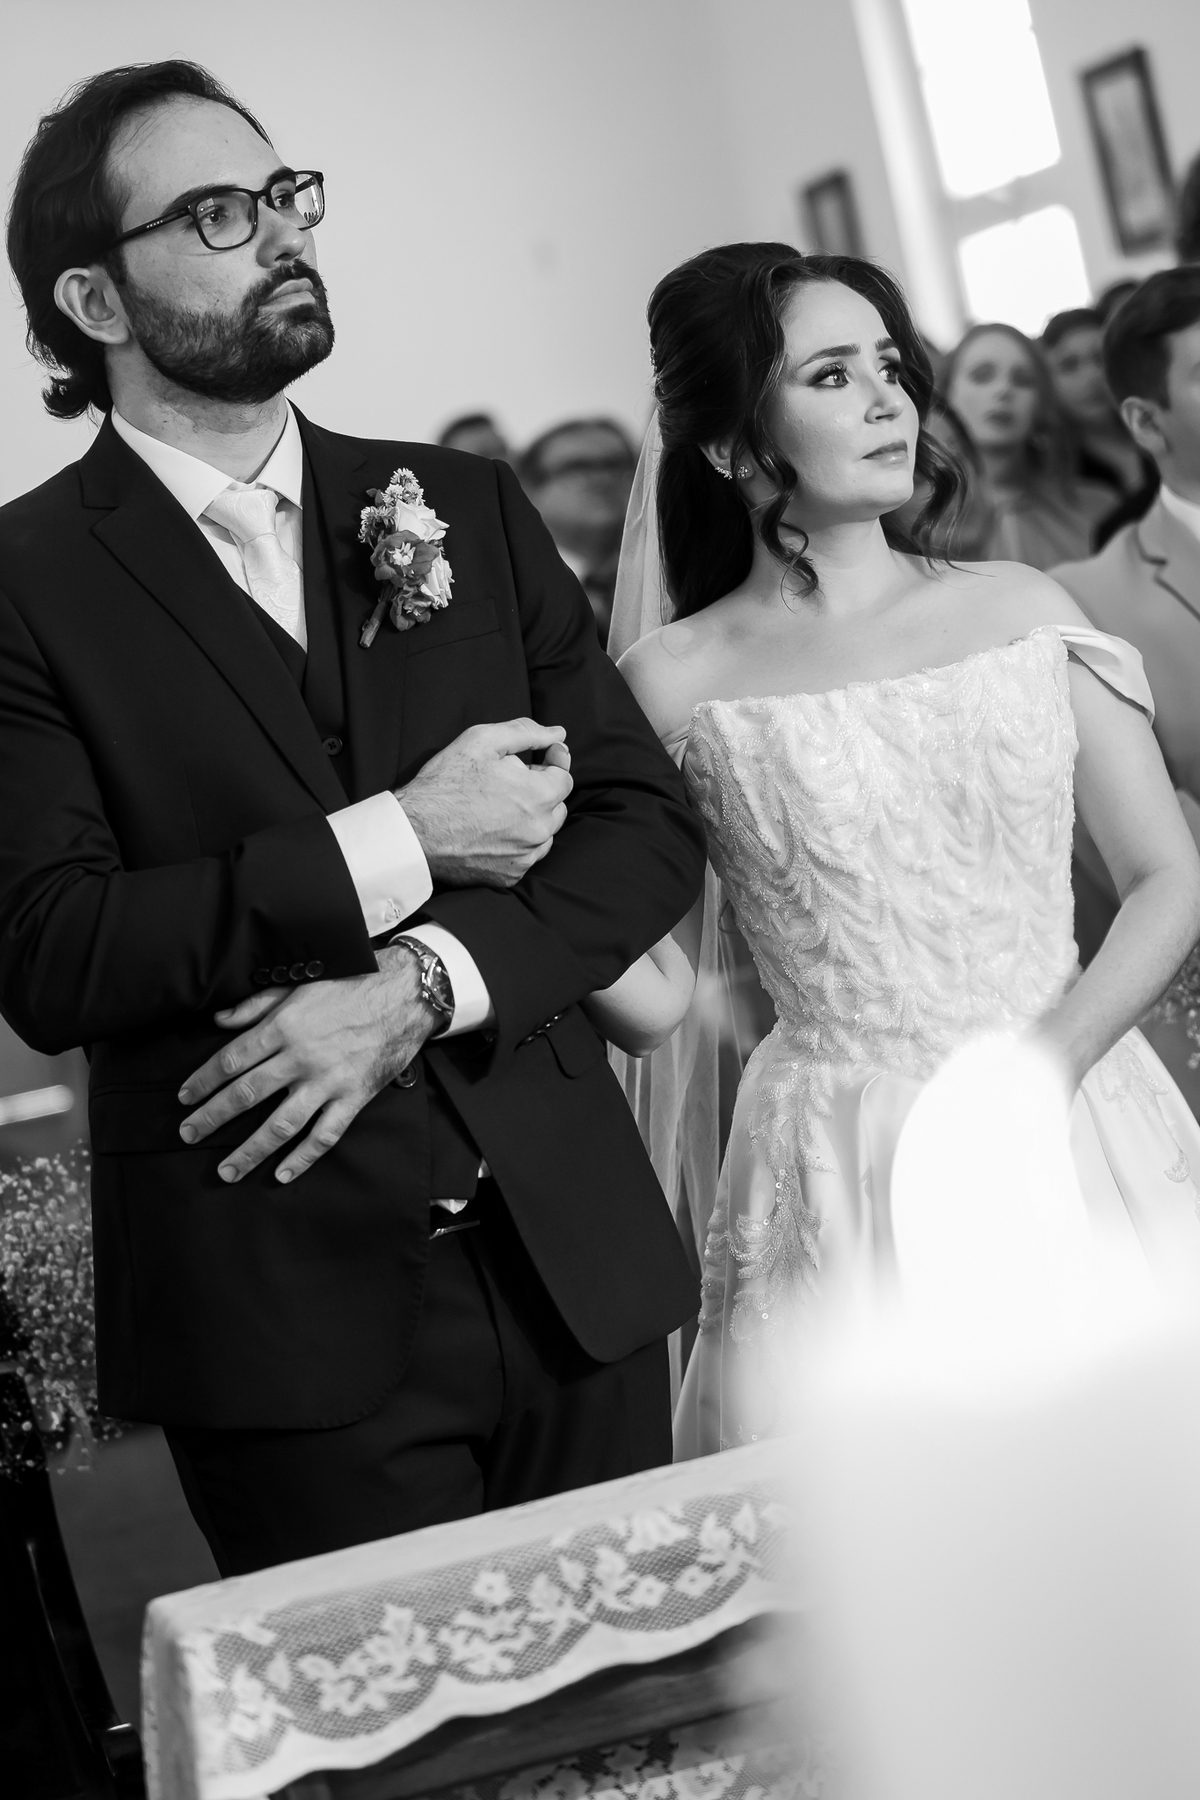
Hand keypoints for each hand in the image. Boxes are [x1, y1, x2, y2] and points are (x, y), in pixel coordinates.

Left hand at [177, 947, 437, 1183]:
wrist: (404, 995)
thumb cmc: (350, 986)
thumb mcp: (298, 983)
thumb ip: (256, 1004)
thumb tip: (219, 1021)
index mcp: (284, 1026)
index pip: (231, 1060)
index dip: (203, 1081)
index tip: (184, 1097)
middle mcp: (301, 1058)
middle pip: (247, 1095)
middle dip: (213, 1117)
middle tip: (188, 1134)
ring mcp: (328, 1082)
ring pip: (281, 1124)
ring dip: (250, 1150)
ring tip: (227, 1170)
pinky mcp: (353, 1098)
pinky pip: (325, 1135)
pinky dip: (303, 1158)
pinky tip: (282, 1174)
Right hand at [397, 719, 571, 887]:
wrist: (413, 832)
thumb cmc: (445, 783)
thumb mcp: (481, 740)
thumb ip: (526, 733)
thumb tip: (558, 734)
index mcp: (537, 796)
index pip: (565, 779)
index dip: (553, 764)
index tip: (542, 757)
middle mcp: (538, 830)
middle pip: (558, 807)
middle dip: (541, 792)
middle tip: (511, 782)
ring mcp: (524, 856)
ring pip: (544, 833)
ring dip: (532, 819)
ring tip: (500, 808)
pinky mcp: (509, 876)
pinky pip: (526, 856)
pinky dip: (517, 843)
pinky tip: (493, 831)